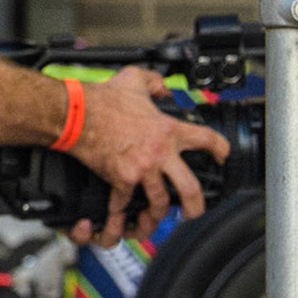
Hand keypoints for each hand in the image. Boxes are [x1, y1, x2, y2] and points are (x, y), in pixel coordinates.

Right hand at [68, 66, 230, 245]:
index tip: (221, 156)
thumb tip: (162, 87)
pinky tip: (119, 212)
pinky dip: (121, 209)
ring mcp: (141, 168)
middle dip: (196, 204)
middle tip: (194, 211)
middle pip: (190, 187)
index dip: (219, 148)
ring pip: (159, 201)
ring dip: (157, 213)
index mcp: (167, 130)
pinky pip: (124, 201)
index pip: (207, 139)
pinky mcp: (120, 178)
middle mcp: (159, 152)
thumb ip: (154, 82)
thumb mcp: (133, 79)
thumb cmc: (101, 99)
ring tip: (155, 217)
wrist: (76, 113)